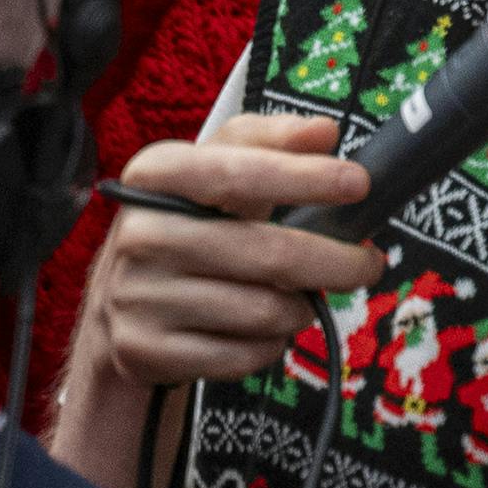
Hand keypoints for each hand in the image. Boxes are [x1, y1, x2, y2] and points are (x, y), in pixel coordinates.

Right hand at [48, 115, 387, 487]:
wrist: (120, 299)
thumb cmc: (188, 223)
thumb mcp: (216, 167)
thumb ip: (270, 141)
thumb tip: (323, 132)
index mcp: (156, 175)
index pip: (238, 173)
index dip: (304, 178)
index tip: (358, 184)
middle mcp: (140, 233)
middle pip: (267, 253)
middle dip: (335, 261)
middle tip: (367, 263)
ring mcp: (136, 296)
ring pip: (262, 311)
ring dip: (300, 307)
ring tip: (299, 295)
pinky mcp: (144, 350)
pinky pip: (241, 355)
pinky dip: (270, 344)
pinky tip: (264, 327)